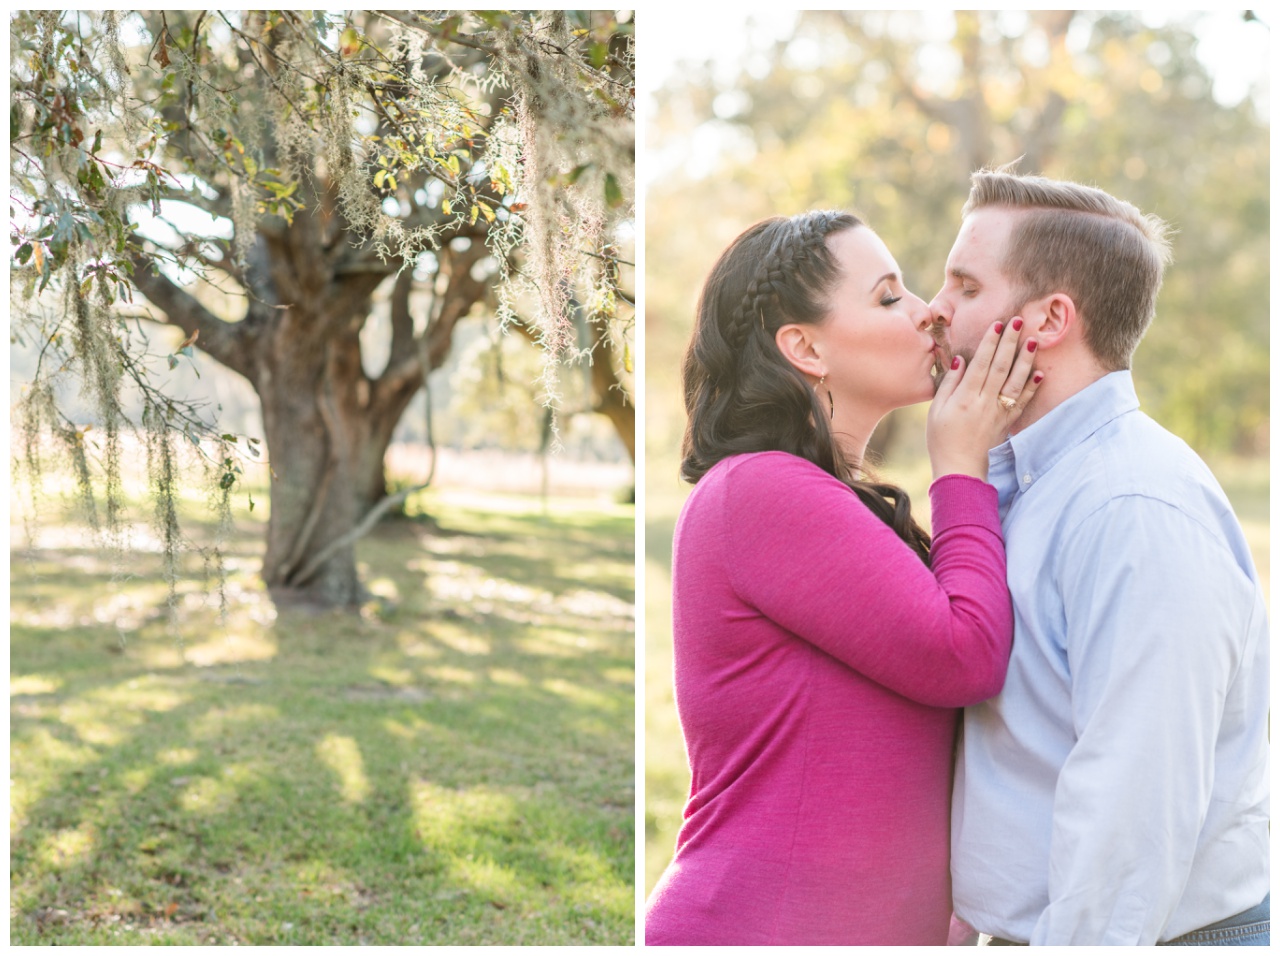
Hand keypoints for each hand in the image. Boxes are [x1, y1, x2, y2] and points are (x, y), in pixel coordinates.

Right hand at [927, 318, 1043, 480]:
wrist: (960, 467)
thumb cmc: (942, 438)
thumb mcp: (936, 410)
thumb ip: (949, 384)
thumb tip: (960, 360)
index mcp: (965, 398)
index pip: (980, 364)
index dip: (989, 343)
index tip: (997, 325)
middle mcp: (985, 402)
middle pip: (1000, 367)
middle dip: (1009, 343)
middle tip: (1018, 322)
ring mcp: (999, 412)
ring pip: (1015, 381)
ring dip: (1025, 359)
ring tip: (1033, 340)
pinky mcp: (1007, 421)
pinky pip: (1022, 401)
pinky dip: (1032, 386)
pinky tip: (1039, 372)